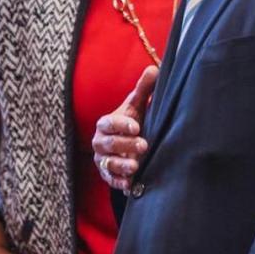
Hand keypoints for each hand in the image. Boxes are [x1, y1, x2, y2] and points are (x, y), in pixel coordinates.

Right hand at [92, 65, 156, 191]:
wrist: (125, 144)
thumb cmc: (131, 122)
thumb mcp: (136, 106)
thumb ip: (143, 89)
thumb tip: (154, 68)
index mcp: (106, 123)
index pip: (109, 123)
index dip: (121, 125)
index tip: (136, 126)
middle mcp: (100, 142)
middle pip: (108, 144)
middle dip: (125, 144)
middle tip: (144, 144)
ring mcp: (102, 159)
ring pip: (108, 163)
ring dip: (122, 165)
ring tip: (136, 165)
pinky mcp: (107, 175)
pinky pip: (110, 180)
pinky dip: (120, 182)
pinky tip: (130, 184)